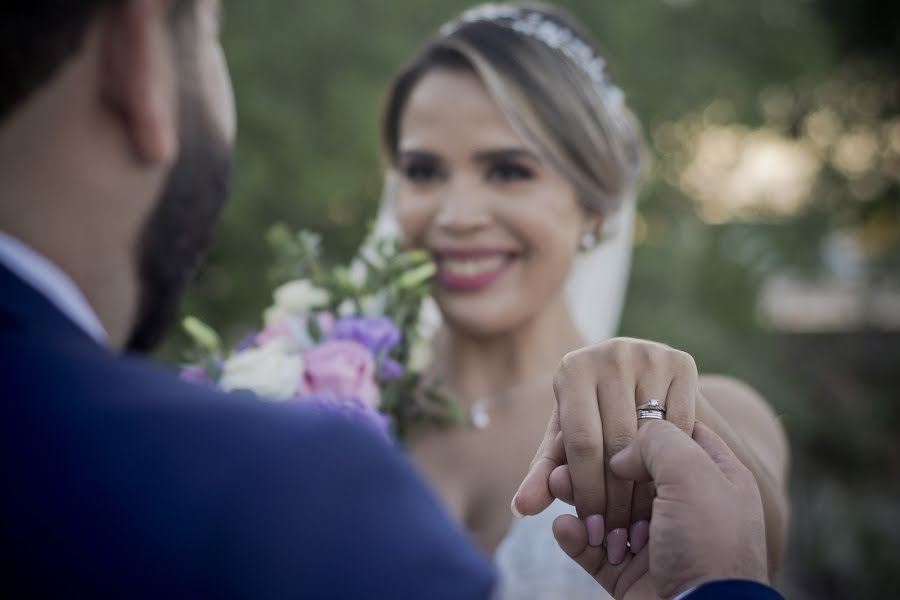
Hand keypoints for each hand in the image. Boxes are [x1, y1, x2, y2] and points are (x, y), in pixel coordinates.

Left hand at [513, 339, 697, 564]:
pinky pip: (681, 425)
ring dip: (650, 489)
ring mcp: (649, 353)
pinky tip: (671, 495)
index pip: (581, 442)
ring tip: (645, 528)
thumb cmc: (593, 419)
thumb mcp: (567, 444)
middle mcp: (610, 353)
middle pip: (618, 441)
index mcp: (573, 368)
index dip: (588, 492)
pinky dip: (677, 463)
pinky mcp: (682, 361)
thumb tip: (521, 508)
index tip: (594, 532)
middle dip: (618, 498)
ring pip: (651, 436)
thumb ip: (544, 475)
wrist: (642, 385)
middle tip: (621, 539)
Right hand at [552, 421, 768, 598]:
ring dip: (578, 497)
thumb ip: (657, 440)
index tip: (604, 417)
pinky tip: (563, 527)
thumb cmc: (710, 543)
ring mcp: (657, 543)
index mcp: (713, 477)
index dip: (637, 423)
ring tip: (556, 488)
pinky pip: (594, 549)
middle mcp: (685, 507)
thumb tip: (621, 455)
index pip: (671, 433)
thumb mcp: (693, 472)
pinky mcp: (631, 575)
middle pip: (630, 472)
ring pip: (607, 508)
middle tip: (566, 458)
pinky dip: (575, 537)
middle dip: (594, 464)